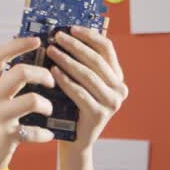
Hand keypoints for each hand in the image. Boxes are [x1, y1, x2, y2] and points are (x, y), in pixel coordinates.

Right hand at [0, 36, 55, 169]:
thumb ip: (2, 84)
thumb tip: (28, 66)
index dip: (18, 44)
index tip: (37, 40)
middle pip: (20, 72)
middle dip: (42, 73)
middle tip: (50, 80)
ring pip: (33, 100)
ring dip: (47, 104)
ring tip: (48, 110)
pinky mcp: (6, 137)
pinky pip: (34, 131)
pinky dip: (45, 133)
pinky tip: (46, 134)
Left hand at [46, 26, 127, 148]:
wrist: (73, 141)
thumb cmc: (72, 108)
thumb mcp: (79, 83)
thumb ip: (79, 63)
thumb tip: (63, 35)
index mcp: (117, 77)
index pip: (107, 49)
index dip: (90, 36)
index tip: (71, 28)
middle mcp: (119, 89)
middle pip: (97, 60)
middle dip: (75, 46)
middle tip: (57, 37)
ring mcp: (112, 103)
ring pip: (88, 75)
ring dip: (68, 60)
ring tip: (51, 51)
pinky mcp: (100, 114)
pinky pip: (80, 93)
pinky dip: (66, 80)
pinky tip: (53, 72)